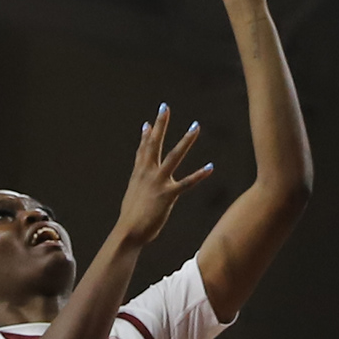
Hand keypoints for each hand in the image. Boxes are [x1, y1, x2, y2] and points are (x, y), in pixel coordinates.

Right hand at [112, 105, 213, 247]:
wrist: (128, 232)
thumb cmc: (132, 216)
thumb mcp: (133, 193)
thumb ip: (138, 181)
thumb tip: (140, 173)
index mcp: (139, 173)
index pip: (143, 149)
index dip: (148, 134)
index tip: (151, 121)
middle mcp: (147, 173)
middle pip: (155, 143)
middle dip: (161, 124)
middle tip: (165, 107)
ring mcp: (158, 182)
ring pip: (174, 156)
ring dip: (186, 140)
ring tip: (195, 126)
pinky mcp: (167, 195)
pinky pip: (186, 183)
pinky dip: (199, 175)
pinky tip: (210, 167)